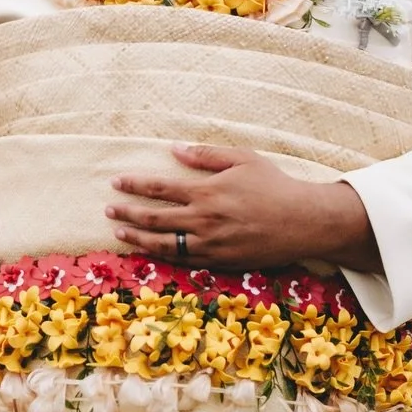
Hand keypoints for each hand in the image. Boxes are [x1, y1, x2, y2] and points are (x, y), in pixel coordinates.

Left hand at [106, 143, 379, 270]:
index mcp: (207, 192)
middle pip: (154, 217)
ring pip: (164, 243)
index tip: (116, 182)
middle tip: (109, 208)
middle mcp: (204, 220)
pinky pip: (183, 260)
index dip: (134, 185)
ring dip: (138, 237)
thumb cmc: (274, 186)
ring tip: (119, 231)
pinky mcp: (219, 262)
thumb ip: (206, 154)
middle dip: (127, 212)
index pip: (159, 188)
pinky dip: (161, 255)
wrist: (303, 222)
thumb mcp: (242, 159)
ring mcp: (210, 244)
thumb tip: (175, 149)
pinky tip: (149, 249)